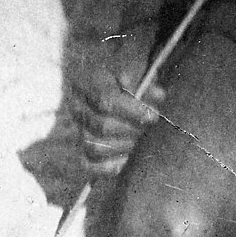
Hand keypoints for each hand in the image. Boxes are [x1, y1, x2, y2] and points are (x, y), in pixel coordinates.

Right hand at [68, 34, 164, 176]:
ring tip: (143, 143)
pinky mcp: (84, 151)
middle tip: (151, 129)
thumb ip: (149, 80)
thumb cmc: (136, 72)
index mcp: (90, 82)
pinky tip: (129, 161)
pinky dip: (108, 168)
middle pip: (101, 125)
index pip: (106, 100)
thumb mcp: (142, 68)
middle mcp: (79, 107)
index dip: (132, 110)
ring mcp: (80, 129)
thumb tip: (156, 95)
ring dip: (123, 147)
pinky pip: (88, 165)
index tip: (153, 114)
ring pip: (93, 146)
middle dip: (131, 129)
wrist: (121, 79)